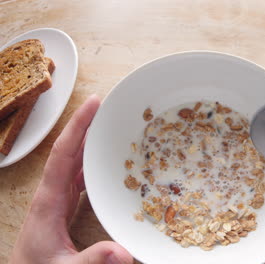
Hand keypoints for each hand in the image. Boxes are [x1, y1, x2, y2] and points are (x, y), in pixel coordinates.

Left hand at [9, 95, 132, 263]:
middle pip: (68, 150)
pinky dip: (91, 162)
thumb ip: (93, 259)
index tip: (93, 104)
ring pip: (73, 161)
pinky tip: (104, 161)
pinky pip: (78, 176)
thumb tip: (125, 252)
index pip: (63, 154)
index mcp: (48, 202)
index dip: (77, 126)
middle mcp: (51, 195)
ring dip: (89, 142)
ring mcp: (56, 200)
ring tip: (109, 126)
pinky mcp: (62, 207)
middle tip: (108, 107)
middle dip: (86, 125)